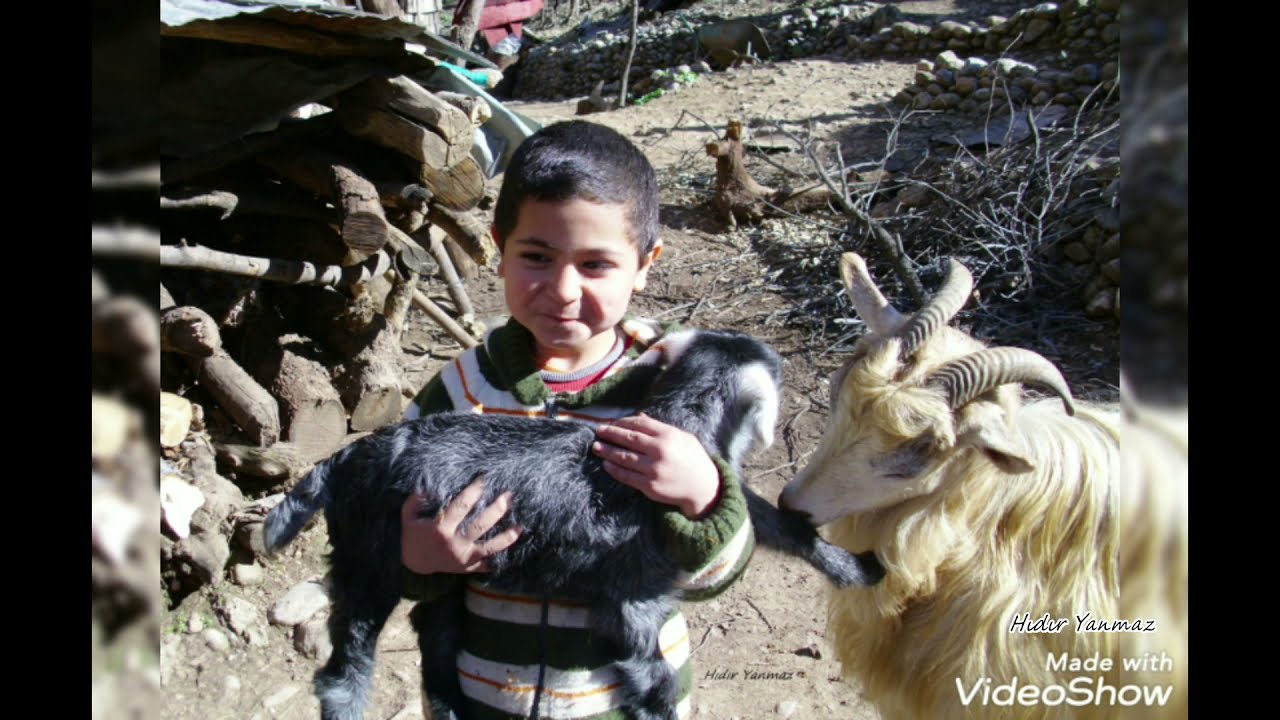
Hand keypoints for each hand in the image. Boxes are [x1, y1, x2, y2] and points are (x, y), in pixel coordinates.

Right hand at [400, 479, 522, 574]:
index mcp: (440, 529)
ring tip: (521, 527)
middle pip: (480, 525)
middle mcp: (454, 544)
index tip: (484, 478)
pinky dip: (501, 557)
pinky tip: (515, 549)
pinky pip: (487, 564)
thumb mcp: (408, 516)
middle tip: (509, 496)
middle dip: (497, 510)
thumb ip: (416, 500)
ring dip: (506, 537)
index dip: (474, 491)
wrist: (413, 566)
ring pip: (489, 547)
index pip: (461, 506)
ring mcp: (463, 558)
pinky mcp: (468, 568)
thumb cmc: (412, 536)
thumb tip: (429, 486)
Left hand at [592, 414, 720, 518]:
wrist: (703, 488)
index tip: (612, 422)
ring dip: (607, 451)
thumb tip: (639, 417)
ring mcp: (654, 470)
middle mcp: (659, 451)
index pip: (639, 424)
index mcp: (668, 435)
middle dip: (611, 433)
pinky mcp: (650, 486)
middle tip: (598, 430)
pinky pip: (627, 476)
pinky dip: (615, 470)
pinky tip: (606, 464)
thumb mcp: (682, 437)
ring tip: (596, 447)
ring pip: (624, 458)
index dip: (623, 422)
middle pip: (628, 439)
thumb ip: (659, 428)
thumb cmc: (693, 459)